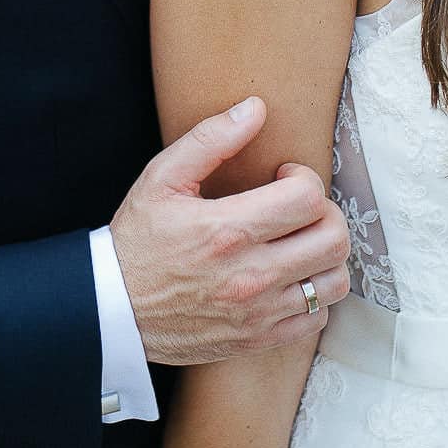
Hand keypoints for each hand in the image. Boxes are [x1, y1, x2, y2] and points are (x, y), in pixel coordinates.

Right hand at [111, 96, 350, 365]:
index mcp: (227, 230)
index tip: (284, 177)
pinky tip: (290, 278)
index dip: (304, 177)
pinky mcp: (258, 339)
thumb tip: (255, 109)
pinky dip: (313, 295)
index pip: (307, 197)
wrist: (113, 310)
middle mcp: (250, 275)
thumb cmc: (137, 241)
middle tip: (298, 207)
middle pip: (333, 239)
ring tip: (299, 242)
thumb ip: (210, 139)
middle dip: (324, 212)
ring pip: (334, 281)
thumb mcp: (162, 179)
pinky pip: (317, 318)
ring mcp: (258, 312)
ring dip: (325, 256)